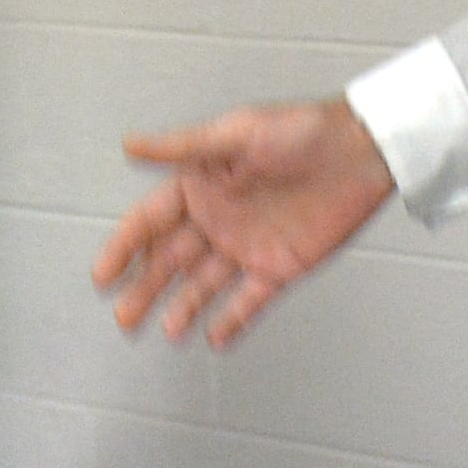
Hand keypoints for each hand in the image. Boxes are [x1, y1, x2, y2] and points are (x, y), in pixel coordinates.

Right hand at [94, 99, 396, 346]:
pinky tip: (213, 338)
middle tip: (124, 317)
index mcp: (202, 185)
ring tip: (168, 330)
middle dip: (146, 288)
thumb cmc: (304, 130)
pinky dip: (232, 320)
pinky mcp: (281, 265)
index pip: (151, 221)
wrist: (364, 149)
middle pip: (171, 261)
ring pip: (205, 285)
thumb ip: (185, 147)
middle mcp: (219, 218)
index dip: (124, 247)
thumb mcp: (239, 133)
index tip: (102, 275)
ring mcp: (248, 245)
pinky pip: (250, 300)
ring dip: (184, 308)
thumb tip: (130, 144)